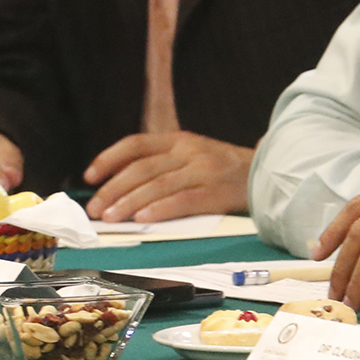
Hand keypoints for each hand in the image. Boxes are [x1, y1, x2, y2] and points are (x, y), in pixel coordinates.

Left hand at [84, 132, 253, 221]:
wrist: (269, 174)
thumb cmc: (225, 171)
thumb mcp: (194, 156)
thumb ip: (163, 164)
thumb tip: (119, 188)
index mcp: (180, 140)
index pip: (136, 144)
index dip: (109, 158)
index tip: (89, 176)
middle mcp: (190, 152)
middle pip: (142, 168)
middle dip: (113, 189)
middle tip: (95, 209)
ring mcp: (204, 171)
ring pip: (158, 185)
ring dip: (130, 203)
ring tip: (111, 218)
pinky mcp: (217, 192)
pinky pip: (183, 200)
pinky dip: (160, 210)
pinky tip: (143, 219)